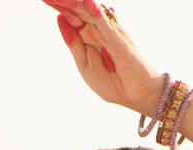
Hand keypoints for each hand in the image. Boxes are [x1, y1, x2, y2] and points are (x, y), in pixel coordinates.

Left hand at [43, 0, 165, 113]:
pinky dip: (99, 15)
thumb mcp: (84, 64)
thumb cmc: (111, 82)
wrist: (134, 97)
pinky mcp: (120, 42)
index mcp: (88, 36)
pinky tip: (89, 3)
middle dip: (63, 1)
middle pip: (78, 10)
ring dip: (78, 2)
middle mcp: (98, 30)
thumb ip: (73, 43)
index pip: (70, 16)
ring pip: (90, 12)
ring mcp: (110, 33)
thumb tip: (60, 18)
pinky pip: (108, 27)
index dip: (58, 5)